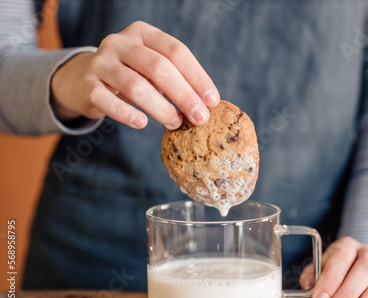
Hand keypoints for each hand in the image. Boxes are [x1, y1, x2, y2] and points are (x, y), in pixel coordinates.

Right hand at [51, 21, 218, 128]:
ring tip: (175, 123)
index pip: (176, 51)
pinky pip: (107, 101)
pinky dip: (126, 114)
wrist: (85, 81)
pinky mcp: (86, 85)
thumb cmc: (131, 76)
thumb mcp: (152, 69)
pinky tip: (142, 123)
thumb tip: (206, 106)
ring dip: (161, 108)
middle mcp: (120, 42)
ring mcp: (100, 62)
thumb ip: (175, 80)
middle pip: (159, 67)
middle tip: (200, 118)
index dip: (197, 77)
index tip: (212, 101)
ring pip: (135, 86)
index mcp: (143, 33)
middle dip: (184, 95)